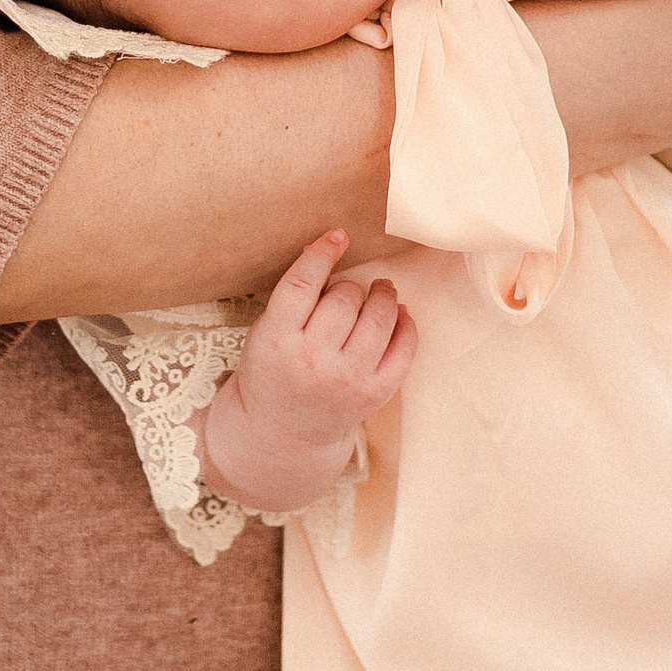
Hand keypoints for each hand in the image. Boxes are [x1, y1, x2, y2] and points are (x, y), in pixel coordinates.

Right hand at [201, 231, 415, 512]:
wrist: (281, 434)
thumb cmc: (273, 371)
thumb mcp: (265, 333)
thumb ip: (295, 298)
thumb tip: (335, 249)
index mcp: (276, 340)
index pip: (302, 284)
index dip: (322, 254)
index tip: (337, 236)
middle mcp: (312, 361)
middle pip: (345, 297)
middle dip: (348, 288)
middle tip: (345, 294)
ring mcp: (347, 379)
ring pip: (380, 316)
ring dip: (383, 296)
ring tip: (381, 291)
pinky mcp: (375, 393)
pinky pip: (404, 347)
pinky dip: (406, 324)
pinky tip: (399, 314)